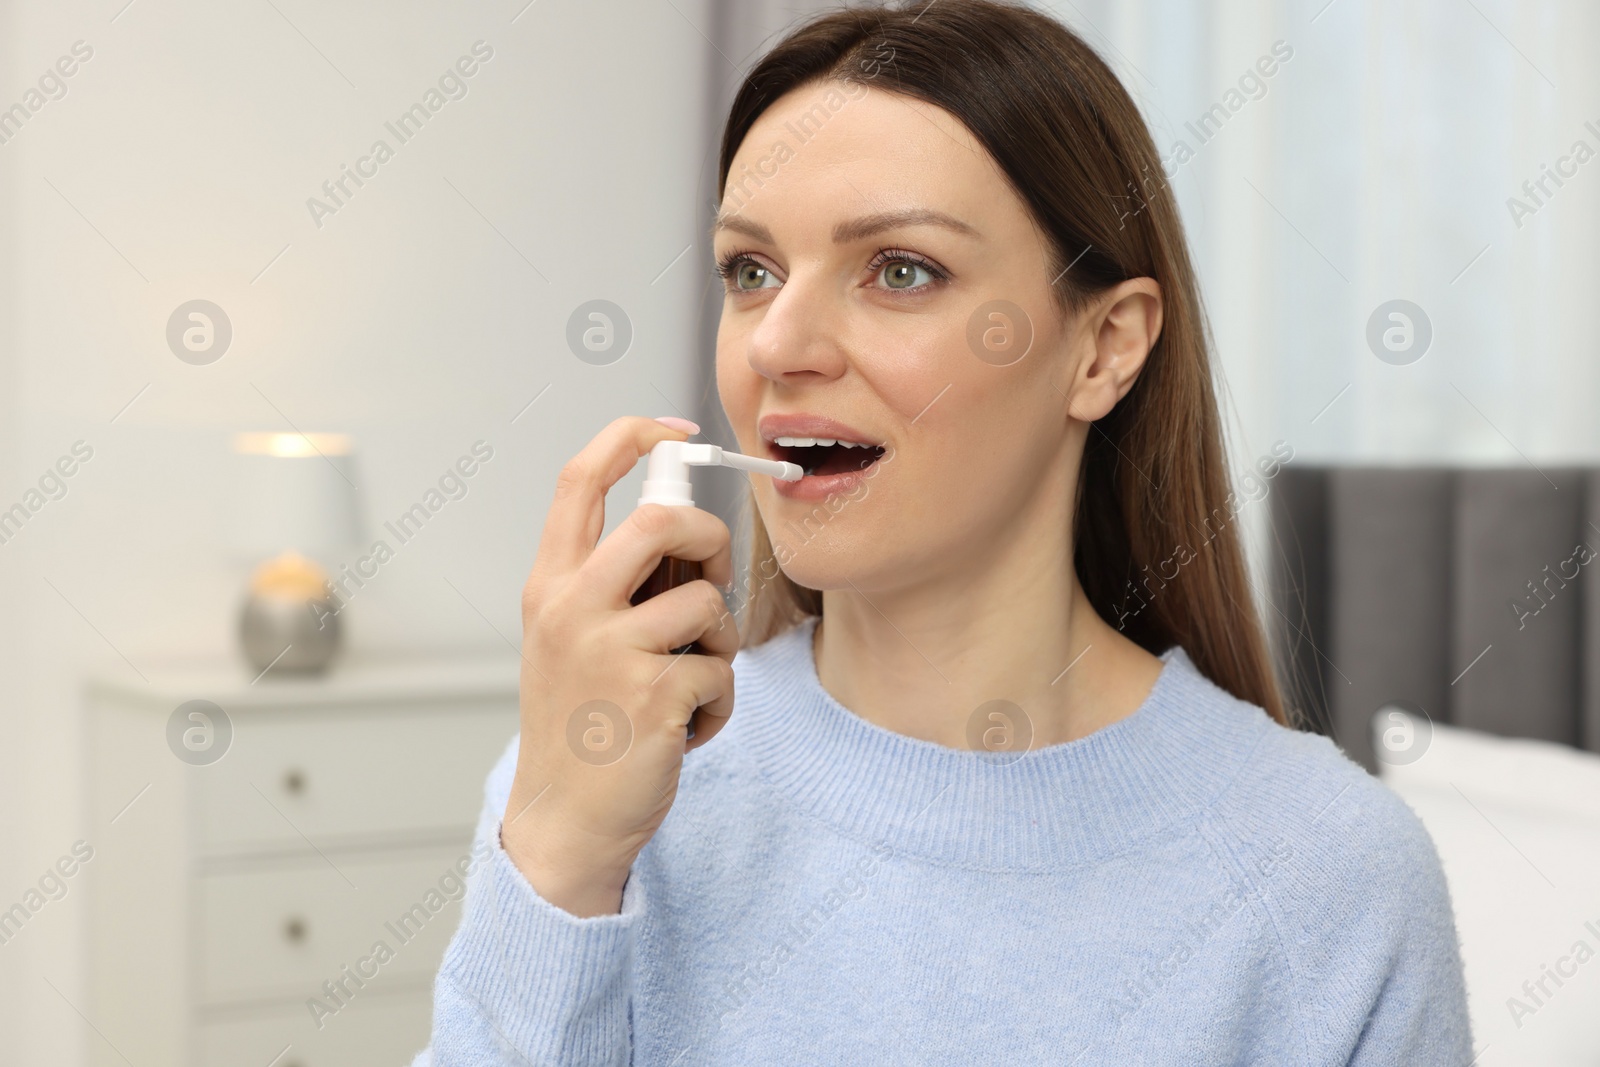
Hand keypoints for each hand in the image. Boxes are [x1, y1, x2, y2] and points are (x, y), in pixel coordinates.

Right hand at [501, 416, 736, 916]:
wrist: (563, 821)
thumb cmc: (580, 725)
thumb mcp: (571, 640)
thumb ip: (614, 584)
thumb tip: (687, 530)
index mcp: (550, 585)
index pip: (581, 477)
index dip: (632, 435)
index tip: (676, 428)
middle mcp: (571, 607)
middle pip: (663, 520)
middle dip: (710, 540)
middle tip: (711, 581)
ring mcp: (610, 650)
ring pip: (707, 602)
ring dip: (719, 644)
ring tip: (688, 684)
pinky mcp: (653, 694)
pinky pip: (721, 671)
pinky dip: (719, 703)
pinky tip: (685, 730)